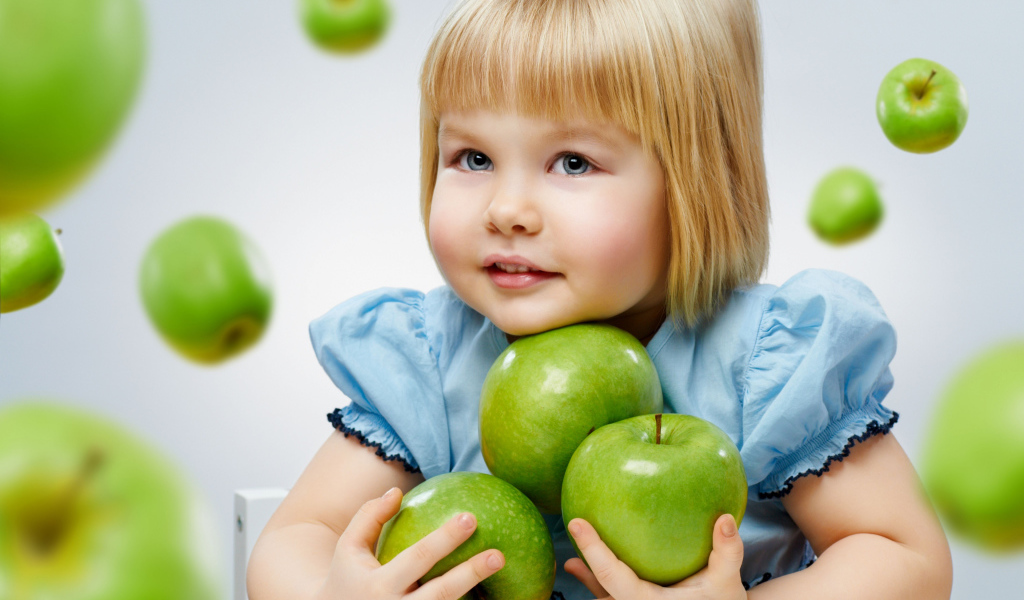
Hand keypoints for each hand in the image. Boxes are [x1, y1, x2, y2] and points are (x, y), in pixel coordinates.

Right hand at [315, 487, 504, 599]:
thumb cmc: (345, 579)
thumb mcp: (348, 547)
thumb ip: (369, 517)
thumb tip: (397, 492)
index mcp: (378, 584)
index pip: (419, 557)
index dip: (445, 538)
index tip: (470, 518)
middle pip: (440, 593)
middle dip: (471, 573)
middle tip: (498, 555)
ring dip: (474, 596)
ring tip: (501, 573)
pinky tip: (489, 599)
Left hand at [564, 514, 746, 599]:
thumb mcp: (728, 580)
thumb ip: (727, 551)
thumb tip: (725, 518)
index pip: (612, 575)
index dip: (592, 549)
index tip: (576, 523)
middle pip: (602, 589)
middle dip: (585, 569)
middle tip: (572, 530)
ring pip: (606, 596)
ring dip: (589, 580)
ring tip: (571, 562)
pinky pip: (616, 595)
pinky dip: (602, 583)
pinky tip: (589, 566)